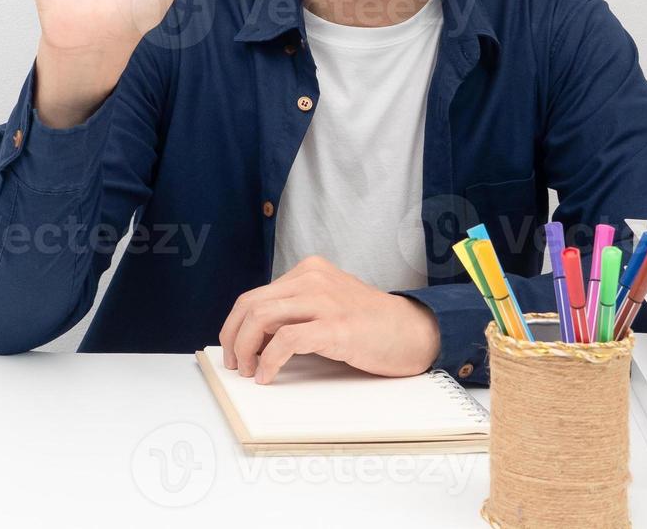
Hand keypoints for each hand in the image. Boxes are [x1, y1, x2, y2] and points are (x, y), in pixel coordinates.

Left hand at [218, 255, 440, 384]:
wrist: (414, 331)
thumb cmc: (371, 324)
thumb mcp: (329, 303)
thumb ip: (297, 309)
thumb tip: (255, 336)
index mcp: (309, 271)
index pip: (255, 295)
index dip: (235, 324)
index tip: (232, 347)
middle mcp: (313, 279)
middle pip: (251, 304)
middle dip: (233, 336)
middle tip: (234, 363)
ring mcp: (325, 301)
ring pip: (262, 318)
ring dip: (246, 349)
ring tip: (249, 371)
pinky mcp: (336, 327)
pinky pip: (286, 340)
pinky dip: (269, 360)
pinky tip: (268, 375)